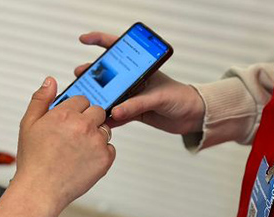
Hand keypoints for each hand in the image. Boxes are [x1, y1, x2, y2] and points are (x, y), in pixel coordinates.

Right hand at [13, 77, 114, 211]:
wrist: (40, 189)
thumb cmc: (33, 160)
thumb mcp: (28, 124)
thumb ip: (41, 99)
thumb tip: (50, 81)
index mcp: (65, 113)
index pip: (82, 99)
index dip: (76, 109)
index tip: (69, 120)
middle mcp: (83, 125)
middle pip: (98, 111)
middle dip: (89, 119)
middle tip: (75, 135)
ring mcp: (96, 142)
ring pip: (105, 129)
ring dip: (95, 135)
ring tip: (77, 150)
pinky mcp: (105, 159)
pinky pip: (110, 148)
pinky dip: (101, 153)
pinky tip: (85, 160)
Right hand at [76, 32, 204, 133]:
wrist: (193, 116)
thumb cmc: (181, 97)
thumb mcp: (158, 97)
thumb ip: (136, 104)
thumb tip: (116, 111)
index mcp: (141, 68)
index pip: (118, 48)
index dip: (100, 41)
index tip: (84, 39)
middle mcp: (135, 80)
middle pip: (109, 74)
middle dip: (92, 74)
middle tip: (80, 75)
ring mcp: (133, 97)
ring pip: (111, 95)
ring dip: (98, 97)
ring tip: (85, 99)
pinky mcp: (135, 113)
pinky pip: (118, 115)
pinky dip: (109, 118)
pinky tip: (100, 120)